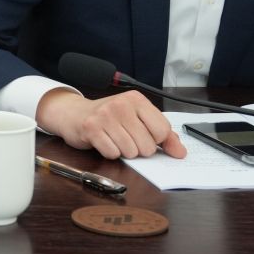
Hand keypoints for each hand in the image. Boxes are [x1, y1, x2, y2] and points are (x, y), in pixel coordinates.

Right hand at [38, 88, 185, 160]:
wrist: (74, 113)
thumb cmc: (109, 118)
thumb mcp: (137, 119)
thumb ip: (163, 136)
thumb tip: (180, 153)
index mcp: (137, 100)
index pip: (162, 131)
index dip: (156, 141)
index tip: (145, 136)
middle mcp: (122, 104)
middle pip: (147, 145)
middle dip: (139, 149)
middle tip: (126, 138)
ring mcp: (105, 115)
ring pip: (131, 151)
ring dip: (124, 152)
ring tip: (115, 140)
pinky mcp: (91, 128)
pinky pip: (112, 153)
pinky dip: (110, 153)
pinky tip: (104, 142)